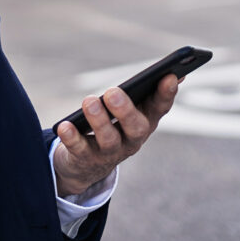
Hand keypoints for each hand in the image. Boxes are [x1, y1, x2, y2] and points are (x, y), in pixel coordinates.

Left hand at [53, 73, 178, 196]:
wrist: (85, 166)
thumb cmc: (111, 128)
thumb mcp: (129, 113)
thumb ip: (145, 94)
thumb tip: (175, 74)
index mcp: (144, 122)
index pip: (160, 108)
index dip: (166, 94)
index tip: (169, 76)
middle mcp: (131, 140)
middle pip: (135, 128)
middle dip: (126, 110)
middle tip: (113, 93)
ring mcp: (109, 153)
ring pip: (109, 140)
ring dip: (99, 121)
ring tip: (89, 102)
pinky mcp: (86, 160)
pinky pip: (79, 149)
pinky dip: (72, 137)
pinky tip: (64, 126)